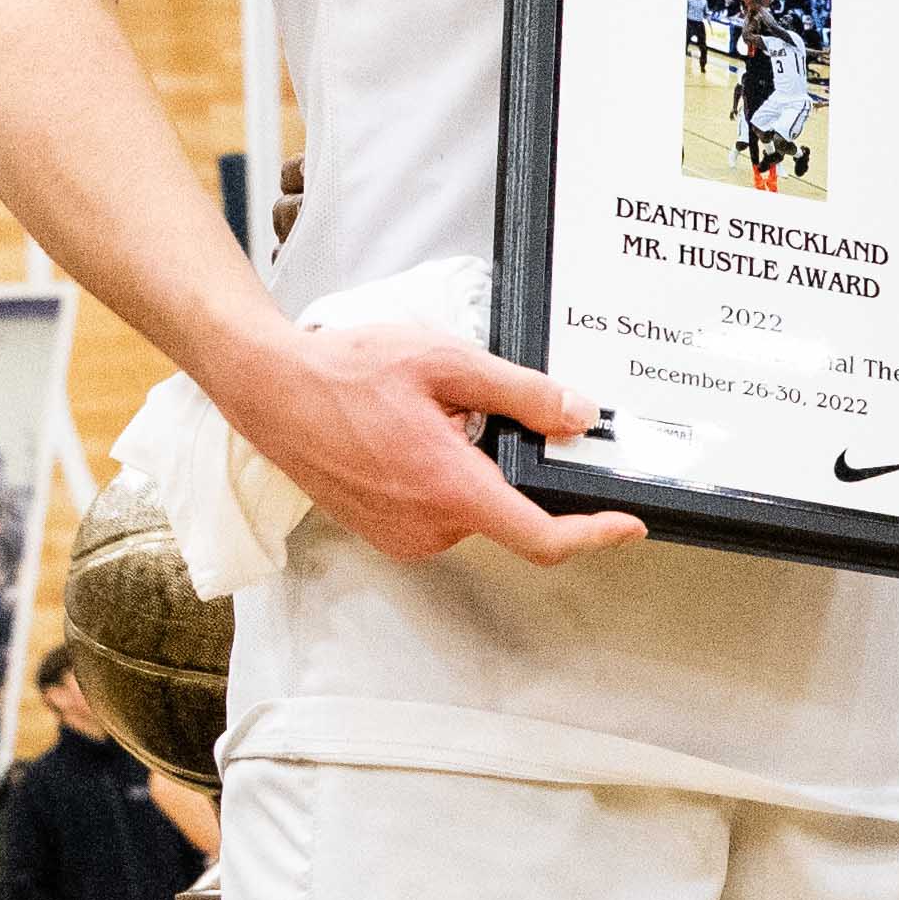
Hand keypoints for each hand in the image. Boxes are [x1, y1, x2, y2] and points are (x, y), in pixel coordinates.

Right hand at [216, 314, 644, 570]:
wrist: (270, 390)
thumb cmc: (345, 372)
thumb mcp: (446, 362)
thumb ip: (521, 393)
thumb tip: (575, 417)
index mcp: (452, 490)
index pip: (542, 537)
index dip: (594, 535)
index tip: (628, 525)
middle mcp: (429, 527)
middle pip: (506, 507)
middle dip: (504, 460)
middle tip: (464, 407)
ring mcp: (404, 537)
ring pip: (471, 507)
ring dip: (468, 466)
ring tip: (422, 416)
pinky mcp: (385, 534)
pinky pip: (438, 511)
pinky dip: (440, 477)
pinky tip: (405, 436)